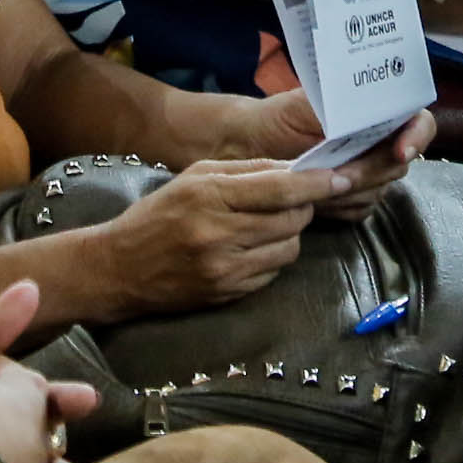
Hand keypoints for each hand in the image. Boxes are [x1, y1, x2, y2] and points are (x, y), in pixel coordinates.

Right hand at [90, 158, 332, 313]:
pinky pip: (273, 273)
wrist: (119, 269)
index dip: (318, 183)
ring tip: (265, 226)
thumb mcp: (194, 178)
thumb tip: (295, 169)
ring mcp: (225, 269)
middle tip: (293, 200)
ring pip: (289, 249)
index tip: (342, 177)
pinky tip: (249, 250)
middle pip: (292, 219)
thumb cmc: (158, 215)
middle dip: (303, 207)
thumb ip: (245, 171)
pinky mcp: (229, 294)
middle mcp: (219, 234)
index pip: (281, 189)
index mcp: (210, 195)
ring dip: (288, 234)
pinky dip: (271, 259)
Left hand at [220, 94, 433, 222]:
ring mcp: (366, 172)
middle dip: (368, 171)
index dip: (417, 137)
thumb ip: (340, 107)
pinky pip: (360, 210)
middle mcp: (377, 142)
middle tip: (338, 173)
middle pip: (398, 164)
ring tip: (316, 182)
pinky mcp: (351, 198)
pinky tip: (316, 198)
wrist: (248, 147)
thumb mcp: (305, 104)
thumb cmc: (276, 118)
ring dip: (350, 190)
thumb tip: (368, 109)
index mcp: (374, 112)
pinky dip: (339, 207)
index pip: (419, 122)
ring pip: (379, 190)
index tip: (399, 151)